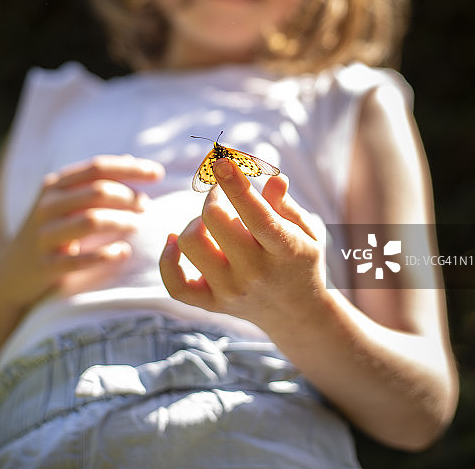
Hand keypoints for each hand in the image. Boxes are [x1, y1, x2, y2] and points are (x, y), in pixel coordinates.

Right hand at [0, 154, 163, 309]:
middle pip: (97, 191)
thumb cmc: (53, 228)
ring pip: (91, 221)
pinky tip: (123, 252)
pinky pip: (80, 259)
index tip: (158, 173)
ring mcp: (44, 235)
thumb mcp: (67, 199)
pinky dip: (106, 254)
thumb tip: (131, 159)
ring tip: (136, 225)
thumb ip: (96, 180)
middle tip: (145, 206)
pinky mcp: (46, 264)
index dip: (131, 169)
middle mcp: (48, 205)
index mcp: (55, 184)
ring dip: (121, 221)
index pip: (98, 167)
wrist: (14, 270)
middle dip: (128, 196)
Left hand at [159, 158, 326, 335]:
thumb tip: (274, 179)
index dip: (236, 185)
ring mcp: (230, 291)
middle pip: (215, 220)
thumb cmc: (299, 260)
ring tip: (212, 222)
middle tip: (222, 190)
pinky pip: (175, 284)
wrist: (296, 313)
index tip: (221, 161)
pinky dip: (168, 259)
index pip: (257, 215)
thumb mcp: (306, 231)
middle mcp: (255, 273)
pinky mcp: (211, 304)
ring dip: (196, 222)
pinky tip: (174, 241)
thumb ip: (286, 205)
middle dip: (215, 195)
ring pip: (191, 243)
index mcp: (285, 250)